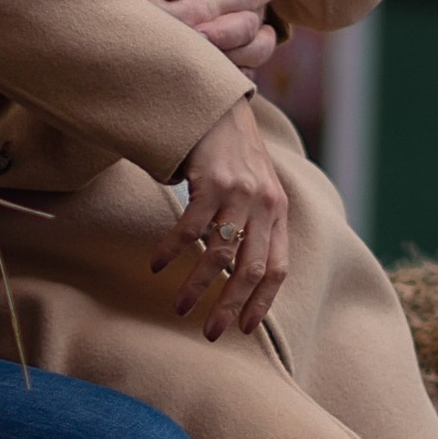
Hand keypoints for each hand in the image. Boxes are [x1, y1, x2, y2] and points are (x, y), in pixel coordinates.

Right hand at [152, 93, 290, 339]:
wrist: (217, 106)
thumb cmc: (233, 154)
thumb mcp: (257, 189)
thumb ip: (256, 225)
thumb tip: (238, 275)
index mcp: (279, 212)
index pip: (277, 268)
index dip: (262, 302)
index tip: (244, 329)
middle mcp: (266, 204)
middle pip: (250, 270)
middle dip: (229, 306)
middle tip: (210, 332)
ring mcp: (241, 192)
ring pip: (219, 255)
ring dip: (197, 286)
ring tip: (180, 306)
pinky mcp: (213, 181)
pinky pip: (190, 229)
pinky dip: (172, 252)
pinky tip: (158, 265)